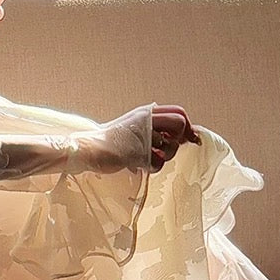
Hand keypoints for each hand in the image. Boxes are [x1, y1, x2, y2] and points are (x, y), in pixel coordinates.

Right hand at [71, 103, 201, 174]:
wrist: (89, 149)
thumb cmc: (112, 141)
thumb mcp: (134, 125)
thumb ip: (155, 126)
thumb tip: (185, 134)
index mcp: (146, 112)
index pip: (178, 112)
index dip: (188, 125)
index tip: (190, 138)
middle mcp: (146, 120)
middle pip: (179, 125)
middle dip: (178, 140)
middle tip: (168, 149)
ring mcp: (142, 136)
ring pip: (171, 147)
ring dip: (164, 156)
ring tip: (146, 156)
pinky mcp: (137, 153)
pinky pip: (158, 163)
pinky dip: (151, 167)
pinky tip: (138, 164)